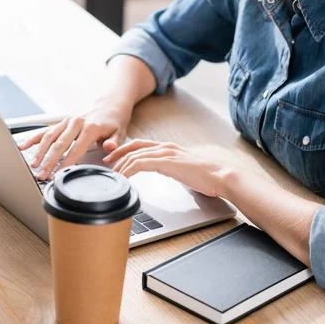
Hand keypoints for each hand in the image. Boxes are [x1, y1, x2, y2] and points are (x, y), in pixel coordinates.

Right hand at [18, 103, 130, 180]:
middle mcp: (77, 123)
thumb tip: (108, 148)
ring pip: (50, 137)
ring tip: (34, 165)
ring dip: (40, 152)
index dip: (66, 164)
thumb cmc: (114, 121)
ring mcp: (68, 121)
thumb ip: (113, 143)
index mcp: (90, 128)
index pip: (76, 149)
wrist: (110, 104)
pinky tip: (24, 146)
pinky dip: (34, 138)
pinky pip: (46, 130)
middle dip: (49, 162)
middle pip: (59, 145)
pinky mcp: (63, 121)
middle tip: (42, 175)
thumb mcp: (120, 133)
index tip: (58, 175)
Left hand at [103, 139, 233, 197]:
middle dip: (117, 154)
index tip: (114, 158)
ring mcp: (165, 153)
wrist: (218, 176)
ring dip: (121, 165)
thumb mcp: (183, 169)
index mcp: (168, 147)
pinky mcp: (165, 162)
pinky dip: (129, 171)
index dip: (125, 150)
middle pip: (133, 147)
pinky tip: (124, 179)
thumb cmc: (204, 176)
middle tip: (106, 163)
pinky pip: (140, 164)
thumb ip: (171, 168)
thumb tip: (165, 174)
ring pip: (134, 156)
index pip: (140, 144)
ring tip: (113, 175)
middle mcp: (164, 147)